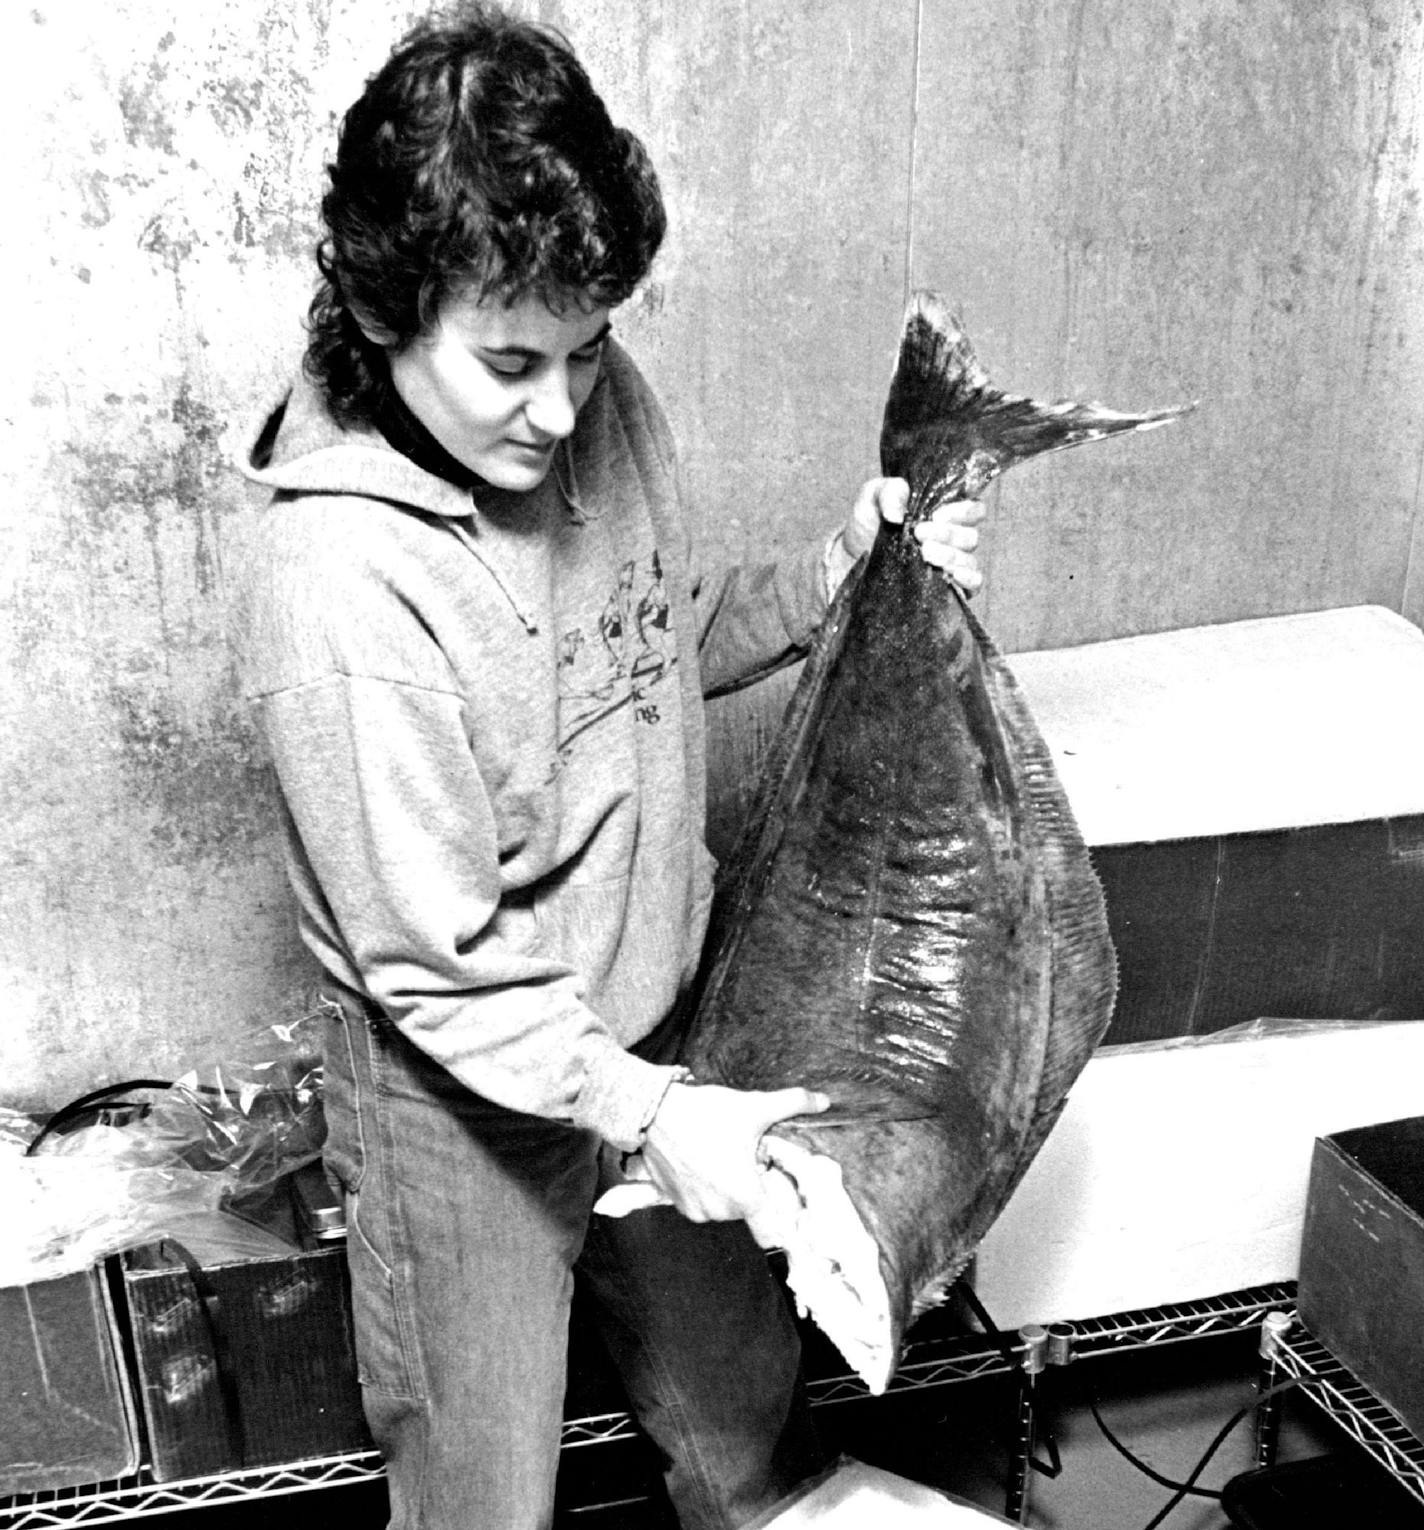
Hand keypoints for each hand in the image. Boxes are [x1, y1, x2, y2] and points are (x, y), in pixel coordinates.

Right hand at [639, 1081, 829, 1222]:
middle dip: (750, 1187)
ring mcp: (695, 1210)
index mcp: (745, 1196)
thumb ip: (794, 1103)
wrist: (654, 1111)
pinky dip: (704, 1188)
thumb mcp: (755, 1107)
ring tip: (720, 1156)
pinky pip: (701, 1203)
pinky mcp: (675, 1204)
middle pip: (748, 1210)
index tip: (784, 1207)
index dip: (783, 1223)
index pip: (773, 1233)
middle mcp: (720, 1210)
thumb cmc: (706, 1113)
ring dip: (726, 1188)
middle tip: (744, 1158)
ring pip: (724, 1206)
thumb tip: (823, 1100)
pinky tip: (701, 1162)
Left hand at [843, 477, 985, 594]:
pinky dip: (969, 579)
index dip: (962, 511)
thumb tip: (897, 513)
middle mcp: (953, 539)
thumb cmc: (868, 525)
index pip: (974, 509)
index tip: (936, 515)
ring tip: (925, 553)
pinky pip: (974, 584)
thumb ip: (888, 492)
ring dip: (950, 555)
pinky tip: (953, 574)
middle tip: (919, 534)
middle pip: (970, 536)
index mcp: (945, 514)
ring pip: (969, 559)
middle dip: (947, 534)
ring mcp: (951, 564)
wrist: (853, 559)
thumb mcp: (871, 499)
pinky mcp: (948, 588)